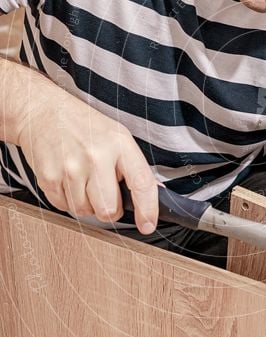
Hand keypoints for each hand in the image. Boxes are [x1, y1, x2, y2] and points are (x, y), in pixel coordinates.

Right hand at [17, 89, 158, 233]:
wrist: (42, 111)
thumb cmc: (83, 125)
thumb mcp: (117, 136)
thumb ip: (133, 166)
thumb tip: (152, 194)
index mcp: (120, 144)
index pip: (142, 184)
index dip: (148, 210)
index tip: (147, 225)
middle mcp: (96, 156)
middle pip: (109, 210)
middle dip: (109, 208)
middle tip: (103, 190)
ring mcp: (71, 168)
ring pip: (86, 211)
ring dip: (86, 203)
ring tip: (82, 178)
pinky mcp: (49, 178)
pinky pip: (65, 207)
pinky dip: (68, 199)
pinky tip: (68, 178)